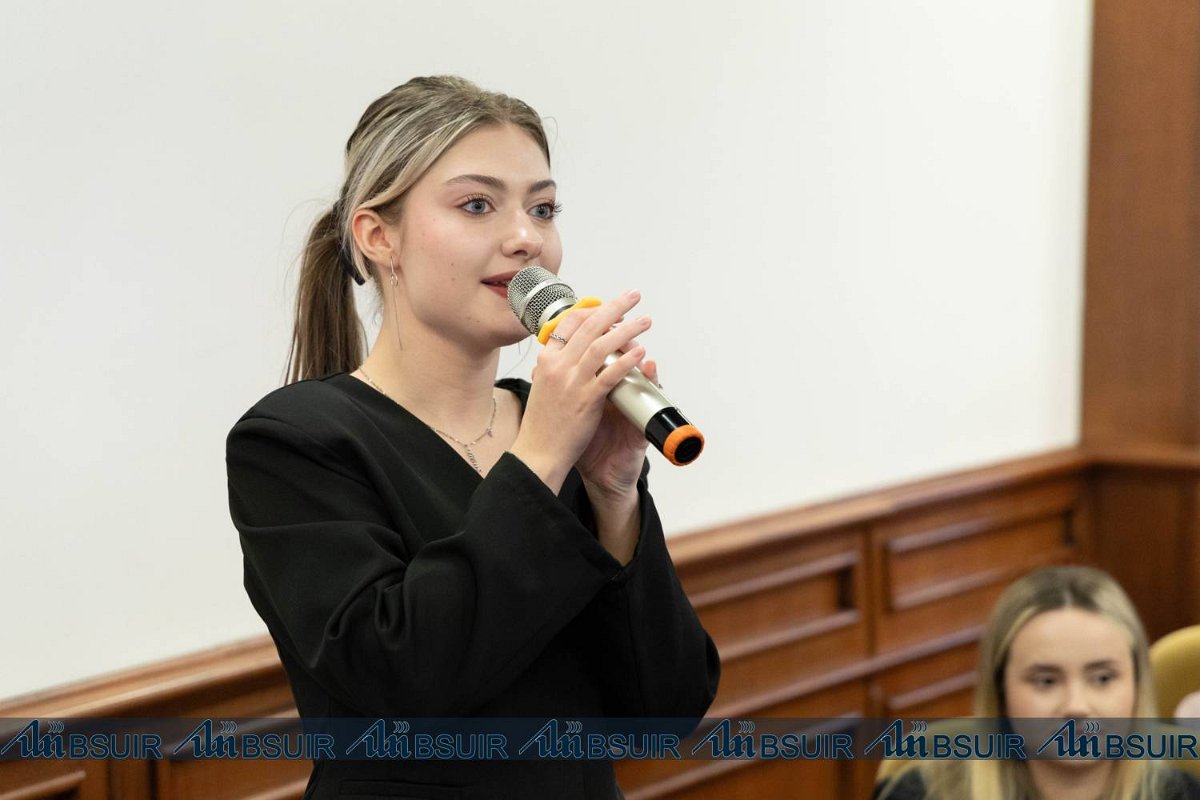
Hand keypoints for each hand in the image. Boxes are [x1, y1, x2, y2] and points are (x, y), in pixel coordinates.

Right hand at [508, 289, 651, 493]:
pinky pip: (611, 374)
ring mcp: (572, 382)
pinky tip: (640, 352)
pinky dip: (627, 360)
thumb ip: (551, 368)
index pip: (569, 322)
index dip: (592, 310)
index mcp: (547, 360)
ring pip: (603, 345)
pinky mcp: (587, 400)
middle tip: (633, 296)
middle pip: (589, 326)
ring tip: (645, 320)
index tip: (609, 306)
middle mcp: (558, 366)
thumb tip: (558, 352)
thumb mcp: (541, 387)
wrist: (537, 452)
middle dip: (615, 307)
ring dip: (627, 329)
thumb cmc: (541, 424)